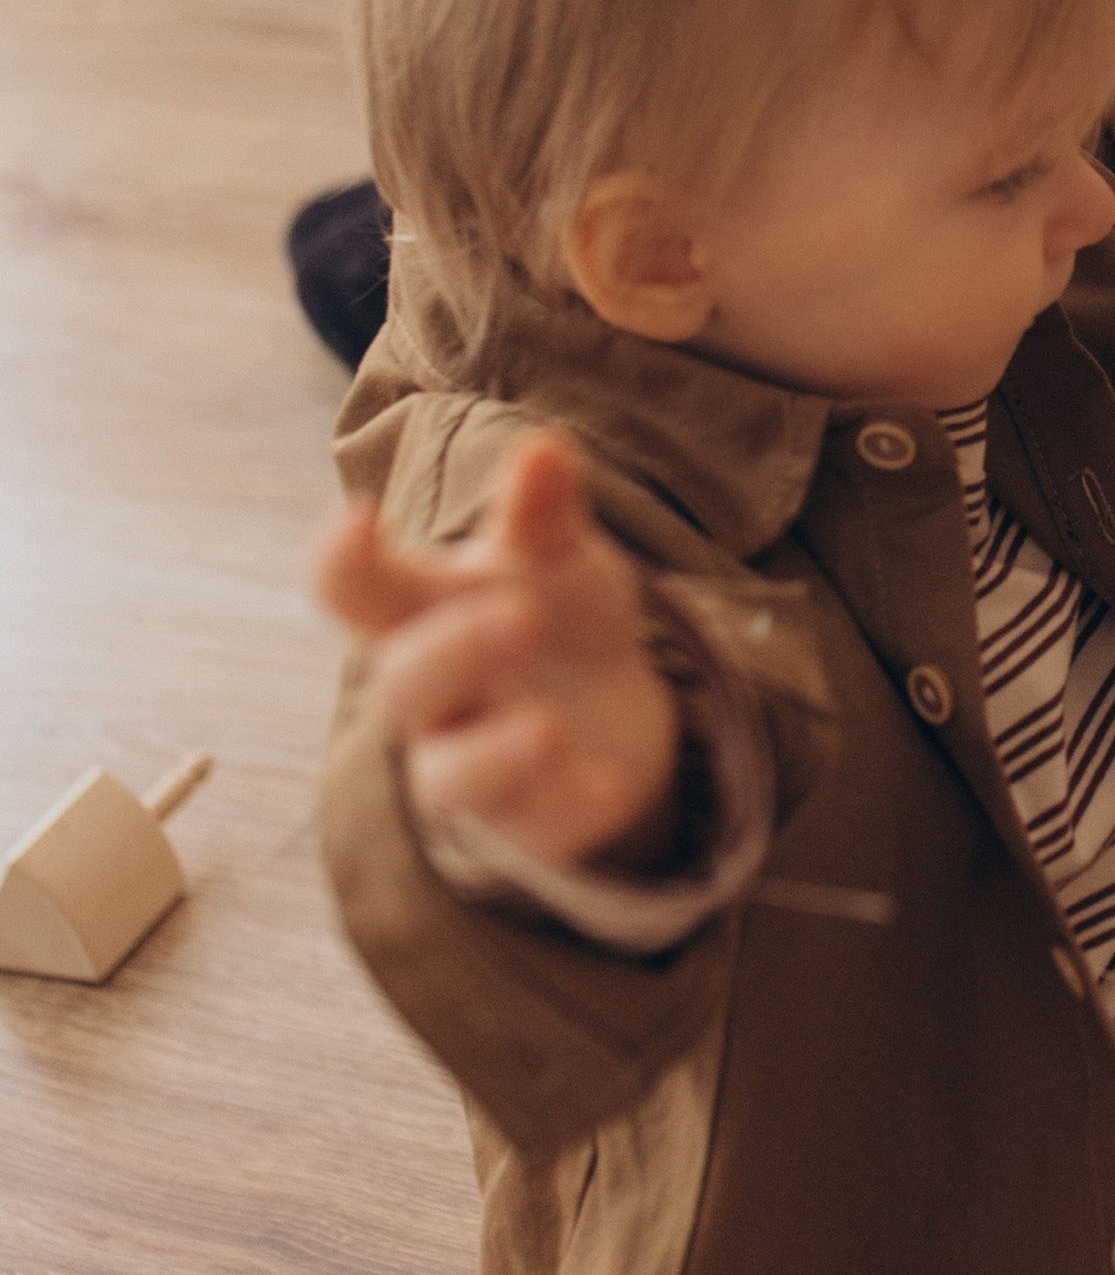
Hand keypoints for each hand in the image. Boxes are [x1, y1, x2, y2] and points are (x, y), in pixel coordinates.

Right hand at [314, 431, 681, 872]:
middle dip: (452, 651)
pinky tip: (609, 784)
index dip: (344, 564)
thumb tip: (543, 447)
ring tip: (548, 728)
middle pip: (402, 686)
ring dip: (493, 754)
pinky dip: (570, 807)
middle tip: (521, 611)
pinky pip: (538, 828)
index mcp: (422, 614)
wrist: (609, 705)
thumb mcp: (552, 554)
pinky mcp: (531, 821)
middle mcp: (433, 696)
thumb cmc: (552, 613)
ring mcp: (475, 764)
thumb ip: (542, 509)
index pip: (357, 593)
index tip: (356, 520)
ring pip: (450, 777)